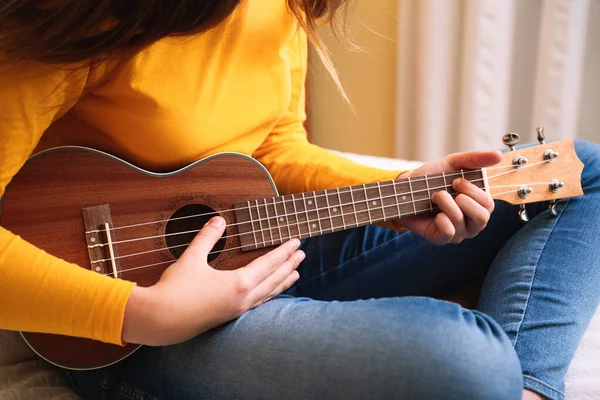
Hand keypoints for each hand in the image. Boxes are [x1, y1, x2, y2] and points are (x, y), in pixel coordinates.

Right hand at [122, 216, 303, 345]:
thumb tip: (219, 220)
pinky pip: (257, 303)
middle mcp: (243, 299)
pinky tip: (269, 292)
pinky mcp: (228, 317)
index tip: (296, 242)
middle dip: (289, 265)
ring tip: (295, 274)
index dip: (284, 251)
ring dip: (283, 282)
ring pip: (268, 294)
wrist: (160, 321)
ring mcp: (237, 310)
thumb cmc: (175, 290)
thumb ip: (207, 237)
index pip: (269, 264)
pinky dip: (269, 294)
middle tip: (302, 254)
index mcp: (239, 284)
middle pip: (274, 280)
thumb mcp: (191, 258)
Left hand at [393, 150, 501, 244]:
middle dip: (463, 199)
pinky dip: (440, 219)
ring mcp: (458, 232)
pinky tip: (434, 213)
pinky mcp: (441, 239)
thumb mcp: (454, 163)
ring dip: (445, 204)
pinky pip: (448, 233)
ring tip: (435, 197)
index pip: (488, 204)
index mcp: (478, 205)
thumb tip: (499, 155)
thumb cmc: (432, 177)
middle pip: (482, 217)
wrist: (406, 188)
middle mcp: (471, 222)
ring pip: (460, 222)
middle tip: (447, 190)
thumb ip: (476, 159)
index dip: (473, 191)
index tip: (456, 181)